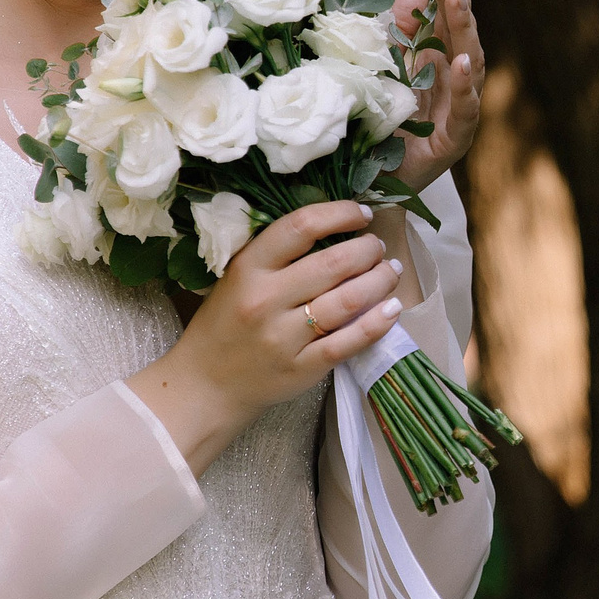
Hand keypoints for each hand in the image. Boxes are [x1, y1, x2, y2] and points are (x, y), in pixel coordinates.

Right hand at [127, 201, 404, 471]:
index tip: (361, 213)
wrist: (206, 384)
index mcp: (248, 269)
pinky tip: (393, 308)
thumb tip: (334, 228)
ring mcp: (284, 337)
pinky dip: (377, 323)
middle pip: (333, 263)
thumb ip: (276, 256)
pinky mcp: (302, 368)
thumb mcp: (236, 278)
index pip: (300, 227)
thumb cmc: (224, 325)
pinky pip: (348, 341)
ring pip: (346, 301)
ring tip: (390, 270)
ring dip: (379, 281)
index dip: (338, 213)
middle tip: (378, 247)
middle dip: (367, 249)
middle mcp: (266, 300)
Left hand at [389, 0, 484, 191]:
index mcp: (436, 59)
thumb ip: (396, 30)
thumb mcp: (380, 68)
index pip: (443, 11)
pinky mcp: (453, 142)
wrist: (367, 187)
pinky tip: (460, 62)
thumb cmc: (376, 127)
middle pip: (460, 30)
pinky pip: (465, 112)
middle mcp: (453, 81)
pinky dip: (464, 87)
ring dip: (464, 30)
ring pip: (469, 64)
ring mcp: (458, 111)